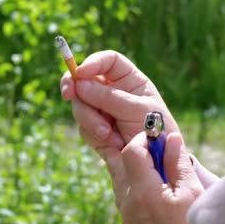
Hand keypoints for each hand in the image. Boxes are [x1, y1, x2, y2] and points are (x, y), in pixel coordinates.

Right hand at [60, 50, 179, 157]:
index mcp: (129, 80)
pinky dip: (93, 134)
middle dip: (75, 88)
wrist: (155, 162)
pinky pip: (83, 126)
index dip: (93, 62)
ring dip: (89, 118)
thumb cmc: (154, 130)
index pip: (108, 61)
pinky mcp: (96, 129)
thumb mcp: (136, 110)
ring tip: (108, 133)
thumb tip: (79, 83)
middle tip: (68, 95)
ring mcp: (103, 111)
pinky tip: (111, 142)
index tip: (80, 72)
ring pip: (80, 104)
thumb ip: (109, 97)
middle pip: (85, 80)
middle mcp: (114, 92)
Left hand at [103, 131, 202, 223]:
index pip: (131, 151)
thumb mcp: (191, 193)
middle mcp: (128, 201)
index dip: (144, 139)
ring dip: (134, 166)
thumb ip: (178, 163)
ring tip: (158, 168)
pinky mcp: (127, 221)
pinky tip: (153, 186)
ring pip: (119, 177)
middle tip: (156, 150)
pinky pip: (123, 193)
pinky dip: (133, 182)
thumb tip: (170, 137)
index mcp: (144, 192)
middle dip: (136, 150)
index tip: (158, 137)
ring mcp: (124, 213)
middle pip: (119, 162)